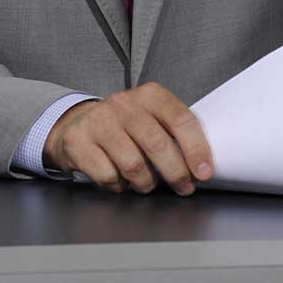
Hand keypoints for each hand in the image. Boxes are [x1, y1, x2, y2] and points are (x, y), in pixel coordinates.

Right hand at [43, 83, 213, 194]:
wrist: (77, 125)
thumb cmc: (125, 127)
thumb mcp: (152, 119)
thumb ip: (174, 133)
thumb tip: (203, 164)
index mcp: (150, 95)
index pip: (180, 119)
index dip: (196, 149)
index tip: (204, 172)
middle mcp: (123, 103)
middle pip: (157, 144)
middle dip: (176, 172)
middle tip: (183, 187)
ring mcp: (98, 120)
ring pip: (133, 164)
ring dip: (145, 183)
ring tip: (146, 184)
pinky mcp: (78, 141)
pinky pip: (108, 175)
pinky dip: (119, 185)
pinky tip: (119, 179)